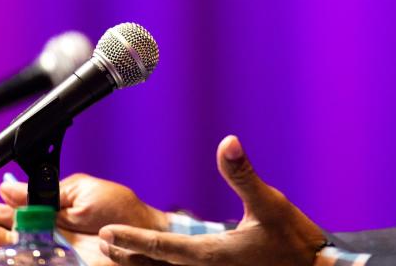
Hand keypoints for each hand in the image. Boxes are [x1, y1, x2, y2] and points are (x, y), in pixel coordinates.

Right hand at [0, 174, 167, 264]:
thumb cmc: (120, 213)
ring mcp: (42, 252)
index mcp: (44, 209)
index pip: (0, 209)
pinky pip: (19, 265)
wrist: (143, 238)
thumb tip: (8, 188)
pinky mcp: (51, 264)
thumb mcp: (83, 191)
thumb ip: (44, 191)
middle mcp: (38, 232)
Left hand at [99, 136, 325, 265]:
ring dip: (144, 264)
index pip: (161, 248)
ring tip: (121, 253)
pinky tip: (161, 260)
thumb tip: (227, 142)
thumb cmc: (293, 241)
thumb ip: (244, 174)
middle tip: (102, 243)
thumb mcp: (271, 203)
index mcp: (211, 255)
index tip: (106, 232)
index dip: (131, 239)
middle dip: (128, 256)